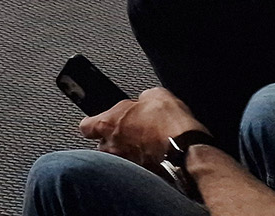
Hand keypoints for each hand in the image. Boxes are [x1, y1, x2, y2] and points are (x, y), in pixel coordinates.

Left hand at [81, 87, 206, 167]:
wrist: (188, 150)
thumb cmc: (168, 123)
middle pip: (102, 146)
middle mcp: (111, 147)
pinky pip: (137, 173)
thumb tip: (145, 102)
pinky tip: (157, 160)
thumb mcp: (154, 96)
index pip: (85, 127)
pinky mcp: (142, 178)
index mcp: (107, 124)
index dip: (93, 124)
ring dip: (128, 155)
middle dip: (114, 141)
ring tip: (146, 148)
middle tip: (131, 135)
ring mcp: (125, 165)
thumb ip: (140, 100)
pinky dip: (144, 168)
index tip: (100, 122)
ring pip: (118, 162)